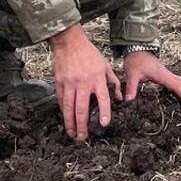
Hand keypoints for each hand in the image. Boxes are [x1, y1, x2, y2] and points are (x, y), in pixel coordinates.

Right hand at [49, 24, 119, 141]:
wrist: (69, 42)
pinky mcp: (59, 83)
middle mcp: (83, 83)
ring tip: (72, 134)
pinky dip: (63, 112)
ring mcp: (69, 84)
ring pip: (69, 108)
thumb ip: (113, 82)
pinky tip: (66, 120)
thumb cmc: (89, 54)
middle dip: (82, 125)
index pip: (103, 98)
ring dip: (70, 123)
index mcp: (97, 78)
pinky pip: (61, 101)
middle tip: (83, 137)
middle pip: (82, 108)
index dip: (104, 112)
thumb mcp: (106, 65)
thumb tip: (121, 98)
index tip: (104, 124)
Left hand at [121, 51, 180, 107]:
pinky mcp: (167, 74)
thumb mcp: (132, 74)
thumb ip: (131, 87)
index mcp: (162, 75)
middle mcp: (168, 74)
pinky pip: (180, 82)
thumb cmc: (135, 62)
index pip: (176, 86)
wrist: (137, 49)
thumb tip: (128, 100)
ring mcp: (169, 74)